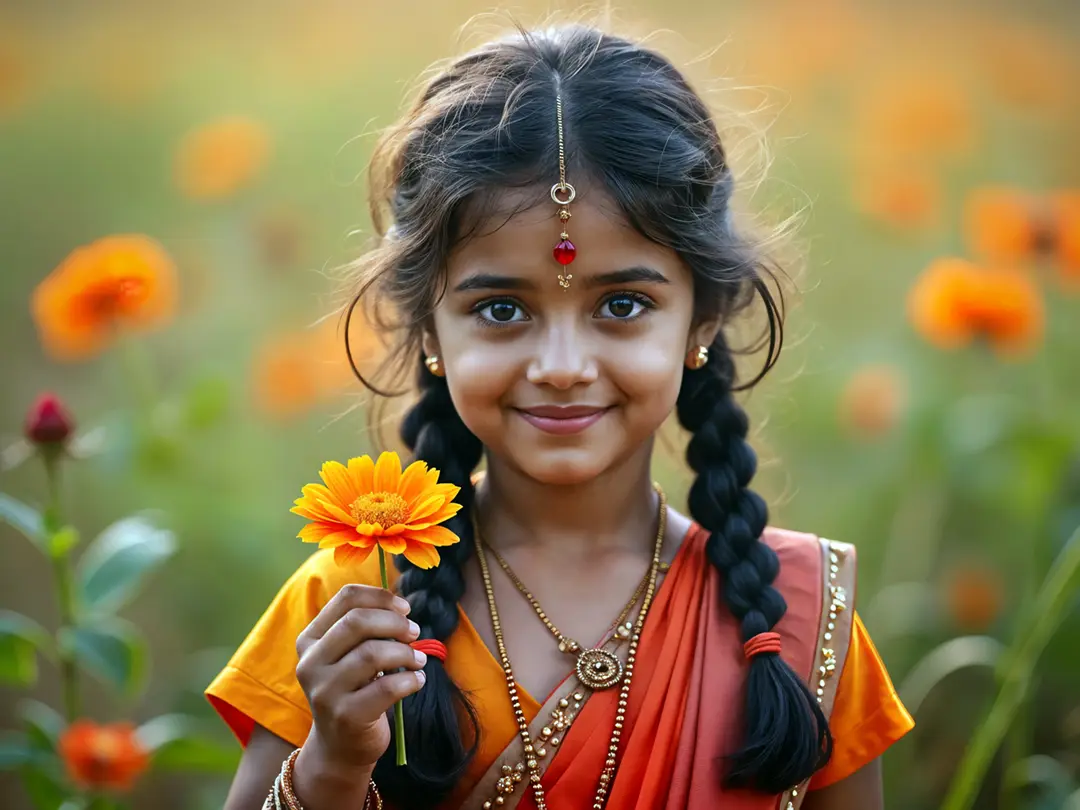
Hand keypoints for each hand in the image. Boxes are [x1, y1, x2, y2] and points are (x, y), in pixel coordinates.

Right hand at [295, 583, 425, 772]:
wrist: (340, 746)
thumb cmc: (353, 690)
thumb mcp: (349, 656)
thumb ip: (366, 629)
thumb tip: (402, 607)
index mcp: (310, 640)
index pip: (345, 599)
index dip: (381, 597)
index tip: (405, 608)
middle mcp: (310, 663)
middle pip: (357, 622)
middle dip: (395, 623)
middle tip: (415, 633)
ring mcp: (325, 691)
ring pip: (372, 653)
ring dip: (406, 653)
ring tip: (418, 660)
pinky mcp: (346, 716)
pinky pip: (387, 687)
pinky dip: (411, 680)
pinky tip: (417, 681)